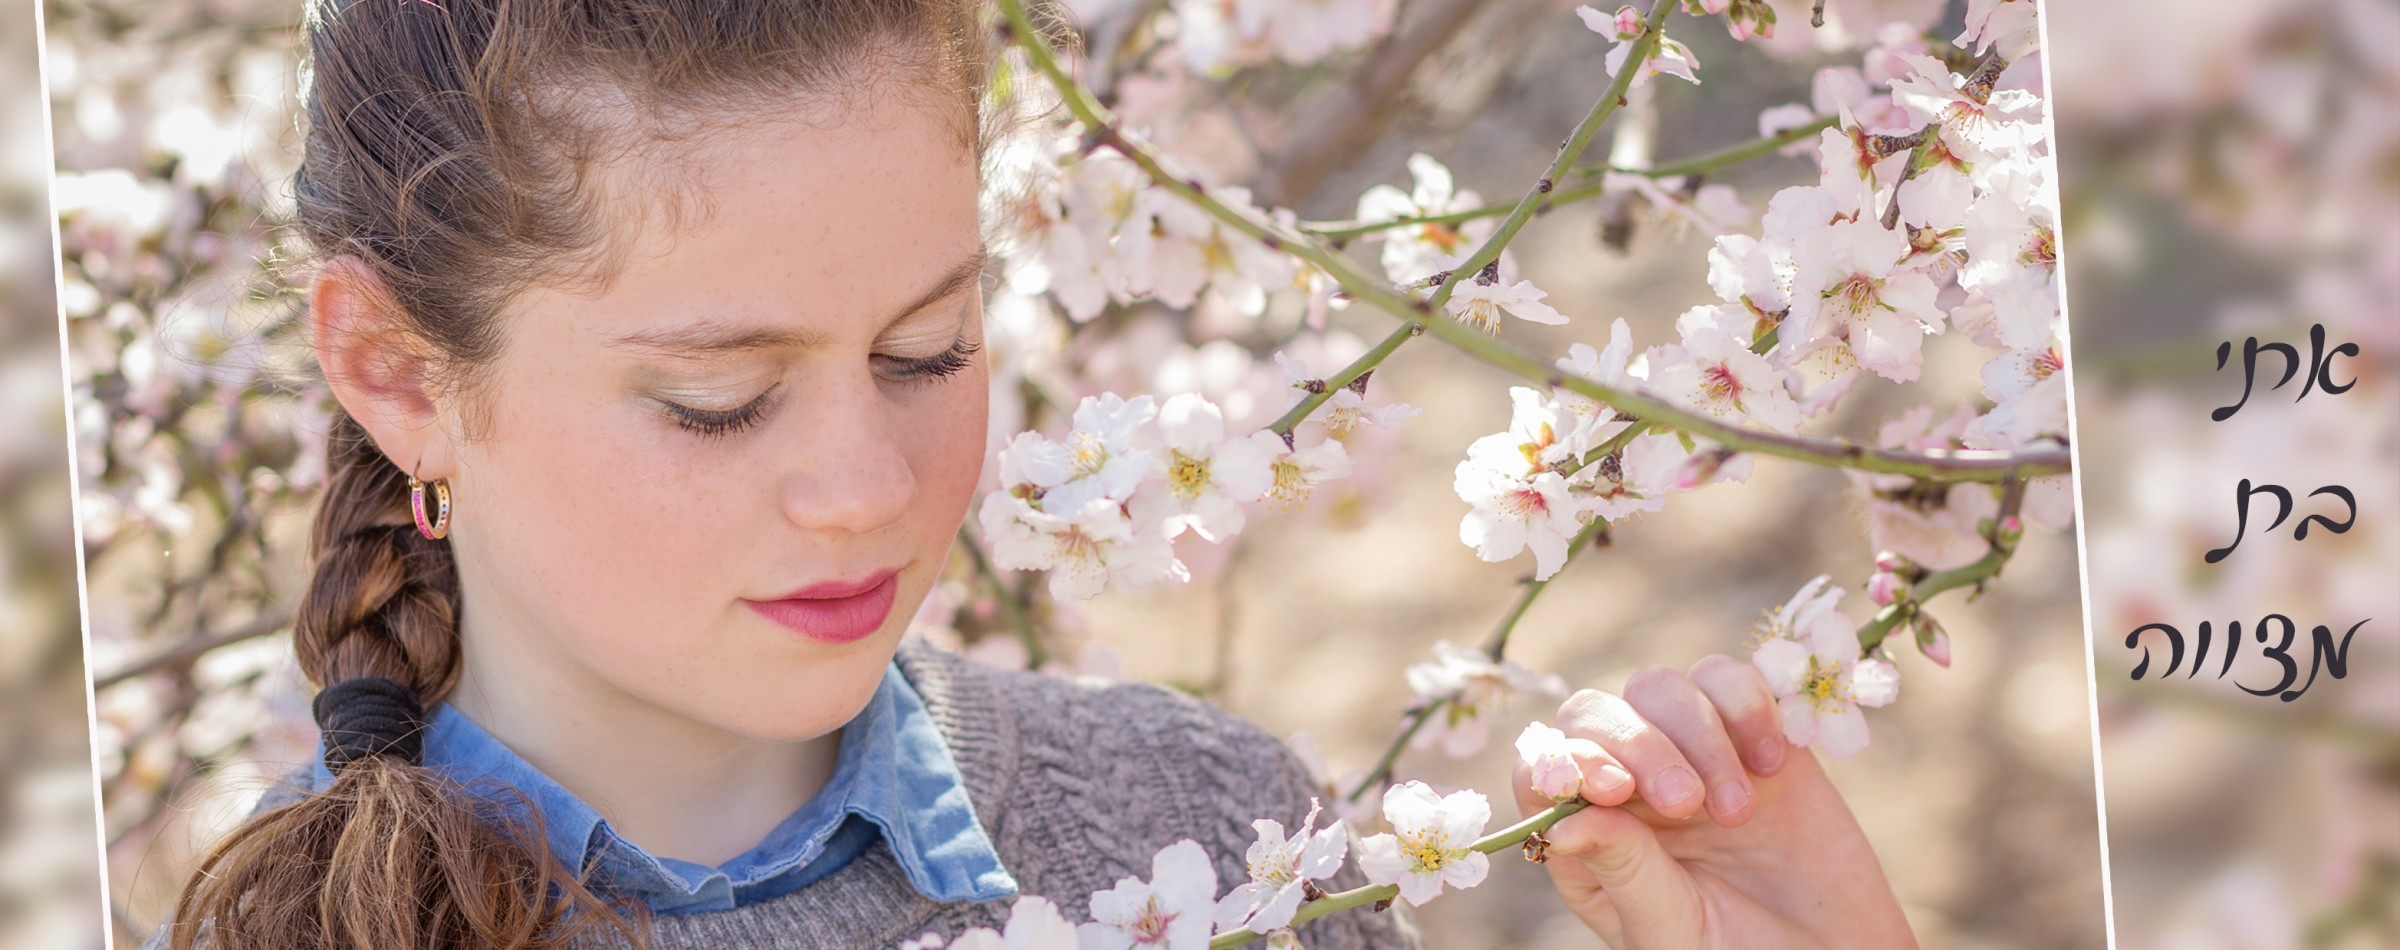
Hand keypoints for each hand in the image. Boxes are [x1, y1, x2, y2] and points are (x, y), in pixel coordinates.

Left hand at [1510, 655, 1916, 948]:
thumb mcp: (1671, 928)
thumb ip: (1622, 870)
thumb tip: (1562, 821)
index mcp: (1588, 839)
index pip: (1542, 769)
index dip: (1564, 761)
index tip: (1611, 788)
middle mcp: (1628, 787)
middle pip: (1593, 713)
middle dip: (1636, 745)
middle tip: (1684, 804)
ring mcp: (1690, 755)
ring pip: (1659, 688)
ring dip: (1698, 736)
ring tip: (1737, 812)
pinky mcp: (1753, 736)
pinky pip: (1729, 679)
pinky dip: (1747, 706)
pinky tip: (1771, 764)